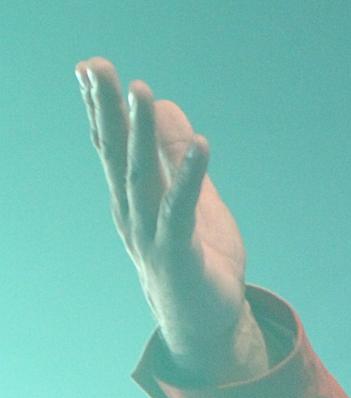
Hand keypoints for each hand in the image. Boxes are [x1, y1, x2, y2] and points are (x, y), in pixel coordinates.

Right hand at [76, 57, 264, 380]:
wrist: (205, 322)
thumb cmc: (196, 257)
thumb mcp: (190, 196)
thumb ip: (175, 154)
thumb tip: (167, 105)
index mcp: (132, 198)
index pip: (111, 145)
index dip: (100, 107)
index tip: (89, 66)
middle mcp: (133, 213)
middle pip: (116, 154)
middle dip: (106, 109)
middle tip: (96, 66)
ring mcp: (151, 234)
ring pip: (142, 177)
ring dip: (141, 135)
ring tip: (142, 93)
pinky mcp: (179, 253)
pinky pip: (181, 210)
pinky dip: (188, 177)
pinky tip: (199, 146)